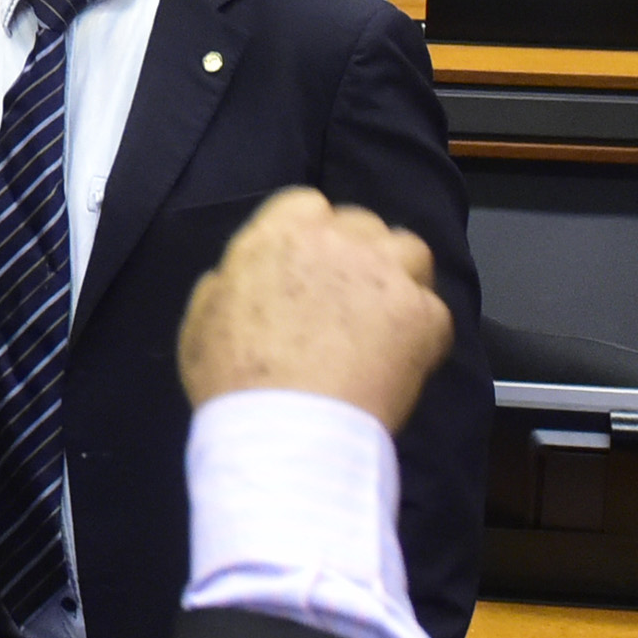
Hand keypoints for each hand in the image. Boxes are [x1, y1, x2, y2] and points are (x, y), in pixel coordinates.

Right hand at [177, 188, 451, 427]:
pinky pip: (434, 311)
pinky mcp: (423, 314)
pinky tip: (401, 361)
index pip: (308, 205)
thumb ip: (231, 280)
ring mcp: (387, 274)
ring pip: (409, 252)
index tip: (309, 270)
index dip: (311, 238)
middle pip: (362, 226)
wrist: (287, 432)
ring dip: (398, 278)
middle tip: (346, 301)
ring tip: (385, 320)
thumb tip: (246, 274)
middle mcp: (340, 240)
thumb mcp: (203, 317)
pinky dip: (422, 333)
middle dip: (357, 256)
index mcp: (281, 233)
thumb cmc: (234, 381)